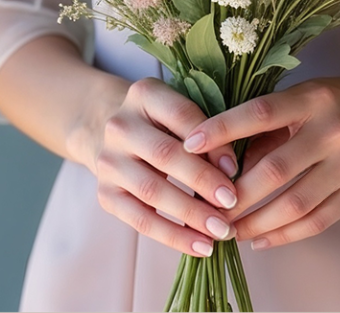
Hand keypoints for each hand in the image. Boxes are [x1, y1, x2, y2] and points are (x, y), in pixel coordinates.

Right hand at [91, 77, 241, 255]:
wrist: (105, 130)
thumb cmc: (160, 121)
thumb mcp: (179, 112)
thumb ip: (206, 131)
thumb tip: (232, 170)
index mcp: (144, 94)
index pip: (182, 115)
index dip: (210, 143)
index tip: (235, 169)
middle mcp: (120, 125)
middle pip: (164, 155)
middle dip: (202, 182)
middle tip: (231, 203)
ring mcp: (108, 161)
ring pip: (152, 192)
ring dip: (191, 215)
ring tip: (221, 231)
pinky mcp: (104, 194)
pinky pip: (140, 220)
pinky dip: (173, 236)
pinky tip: (200, 246)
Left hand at [182, 71, 339, 249]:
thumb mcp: (309, 94)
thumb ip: (273, 122)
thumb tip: (228, 154)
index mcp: (313, 99)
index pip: (261, 113)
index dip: (224, 128)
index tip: (190, 143)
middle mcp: (331, 131)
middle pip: (274, 169)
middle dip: (234, 194)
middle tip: (203, 207)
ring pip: (293, 203)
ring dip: (254, 221)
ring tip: (226, 230)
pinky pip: (317, 219)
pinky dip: (285, 234)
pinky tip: (260, 239)